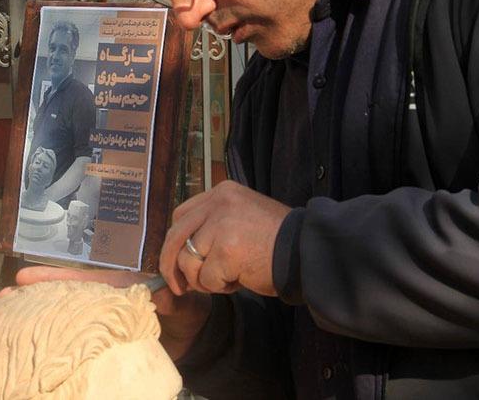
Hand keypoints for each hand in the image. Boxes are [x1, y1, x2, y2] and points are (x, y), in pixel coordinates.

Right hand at [6, 266, 211, 360]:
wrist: (194, 339)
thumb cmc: (184, 310)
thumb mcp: (177, 299)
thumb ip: (166, 296)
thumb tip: (158, 292)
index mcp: (114, 286)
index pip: (78, 280)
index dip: (50, 278)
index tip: (22, 278)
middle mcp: (100, 301)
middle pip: (60, 297)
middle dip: (31, 297)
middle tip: (0, 298)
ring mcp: (99, 322)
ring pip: (62, 317)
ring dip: (35, 318)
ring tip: (2, 319)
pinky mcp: (102, 343)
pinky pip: (74, 342)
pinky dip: (53, 344)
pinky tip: (30, 350)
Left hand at [160, 180, 289, 296]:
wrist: (308, 252)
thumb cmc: (277, 243)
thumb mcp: (242, 220)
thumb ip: (213, 227)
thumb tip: (179, 255)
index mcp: (223, 193)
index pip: (182, 215)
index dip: (175, 242)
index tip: (176, 261)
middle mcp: (219, 203)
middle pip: (176, 236)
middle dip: (171, 265)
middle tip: (178, 286)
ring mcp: (222, 225)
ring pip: (188, 260)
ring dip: (204, 279)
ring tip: (228, 278)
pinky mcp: (226, 250)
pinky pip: (207, 278)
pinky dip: (221, 286)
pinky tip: (241, 280)